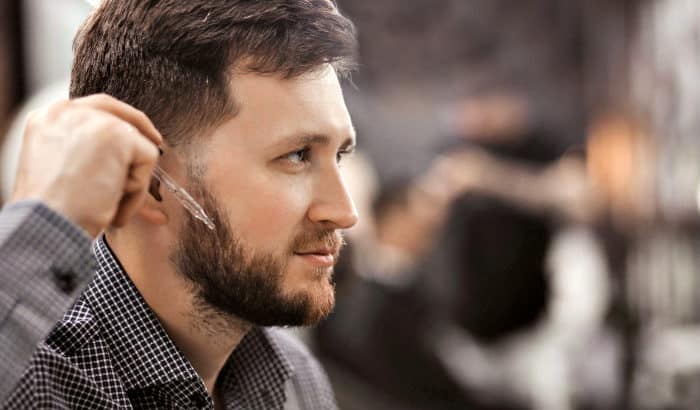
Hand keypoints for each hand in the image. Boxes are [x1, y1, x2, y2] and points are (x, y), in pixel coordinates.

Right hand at [10, 94, 161, 236]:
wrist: (46, 226)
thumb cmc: (53, 212)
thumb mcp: (61, 172)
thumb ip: (86, 153)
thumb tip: (123, 157)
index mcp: (49, 120)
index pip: (94, 109)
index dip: (120, 121)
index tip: (141, 134)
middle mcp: (66, 111)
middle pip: (119, 114)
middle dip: (140, 132)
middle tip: (157, 143)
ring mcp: (93, 120)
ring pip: (135, 144)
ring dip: (131, 180)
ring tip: (110, 204)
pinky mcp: (118, 135)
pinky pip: (148, 158)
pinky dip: (139, 189)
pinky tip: (115, 204)